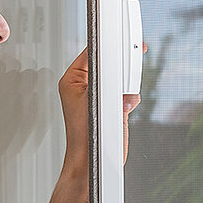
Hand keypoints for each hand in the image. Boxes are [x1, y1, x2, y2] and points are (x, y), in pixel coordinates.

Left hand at [58, 48, 140, 165]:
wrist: (92, 162)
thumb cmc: (84, 137)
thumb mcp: (95, 101)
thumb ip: (110, 83)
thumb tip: (122, 71)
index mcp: (72, 80)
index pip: (91, 52)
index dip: (108, 45)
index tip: (122, 40)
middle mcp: (85, 86)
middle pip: (108, 62)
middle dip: (120, 69)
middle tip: (128, 67)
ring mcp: (99, 95)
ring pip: (120, 77)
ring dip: (126, 86)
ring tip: (122, 96)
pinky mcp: (112, 105)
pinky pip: (127, 92)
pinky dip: (131, 97)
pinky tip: (126, 106)